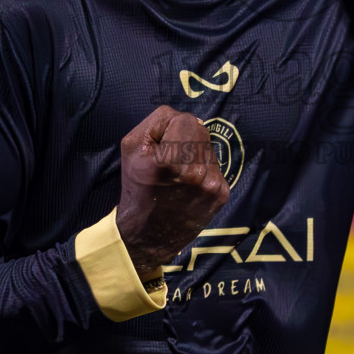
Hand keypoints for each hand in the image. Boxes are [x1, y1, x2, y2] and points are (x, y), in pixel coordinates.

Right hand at [116, 105, 229, 279]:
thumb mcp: (131, 147)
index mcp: (170, 161)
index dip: (170, 127)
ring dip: (195, 153)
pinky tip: (189, 184)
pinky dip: (203, 168)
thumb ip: (157, 121)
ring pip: (209, 146)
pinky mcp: (222, 194)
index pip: (185, 118)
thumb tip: (183, 118)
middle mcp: (195, 173)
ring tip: (179, 173)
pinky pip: (215, 165)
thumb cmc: (137, 187)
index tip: (159, 146)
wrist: (148, 236)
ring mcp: (212, 185)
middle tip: (169, 159)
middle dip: (184, 138)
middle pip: (200, 130)